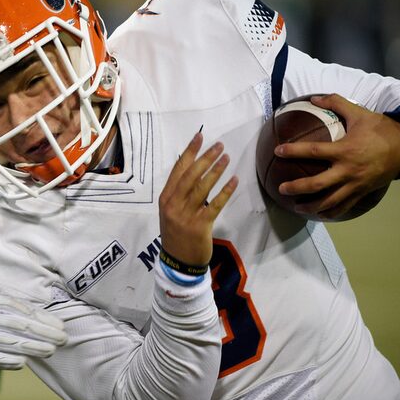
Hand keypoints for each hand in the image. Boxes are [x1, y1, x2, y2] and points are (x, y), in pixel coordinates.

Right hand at [159, 132, 237, 265]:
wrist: (177, 262)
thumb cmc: (176, 234)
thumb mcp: (171, 211)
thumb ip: (180, 193)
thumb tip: (195, 171)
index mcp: (165, 198)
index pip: (178, 170)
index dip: (189, 152)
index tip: (199, 137)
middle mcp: (173, 204)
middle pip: (190, 175)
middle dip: (205, 158)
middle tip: (218, 145)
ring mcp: (185, 215)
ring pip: (202, 187)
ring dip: (215, 170)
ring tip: (226, 158)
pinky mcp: (200, 226)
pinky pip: (214, 205)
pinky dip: (225, 192)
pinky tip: (234, 180)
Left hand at [275, 94, 399, 218]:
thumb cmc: (382, 128)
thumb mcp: (359, 113)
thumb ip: (335, 103)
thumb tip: (313, 98)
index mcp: (345, 150)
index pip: (314, 151)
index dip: (294, 151)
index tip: (278, 151)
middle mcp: (349, 170)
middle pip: (317, 184)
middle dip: (297, 187)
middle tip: (281, 188)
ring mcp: (356, 184)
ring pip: (330, 201)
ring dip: (312, 206)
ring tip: (297, 207)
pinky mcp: (364, 192)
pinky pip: (346, 206)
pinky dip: (332, 212)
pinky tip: (321, 214)